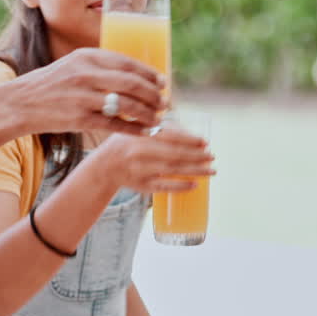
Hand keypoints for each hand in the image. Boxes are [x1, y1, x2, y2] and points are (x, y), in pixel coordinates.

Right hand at [10, 48, 169, 136]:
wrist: (20, 103)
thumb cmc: (52, 84)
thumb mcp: (74, 65)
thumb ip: (101, 67)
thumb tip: (136, 75)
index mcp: (87, 57)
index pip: (128, 63)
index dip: (149, 74)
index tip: (163, 83)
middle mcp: (86, 74)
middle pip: (132, 84)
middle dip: (153, 95)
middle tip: (165, 102)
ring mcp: (83, 97)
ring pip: (127, 105)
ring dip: (147, 113)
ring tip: (158, 118)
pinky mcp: (80, 119)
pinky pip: (115, 124)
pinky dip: (134, 129)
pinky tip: (146, 132)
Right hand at [99, 127, 214, 192]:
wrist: (104, 166)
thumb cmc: (128, 143)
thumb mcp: (138, 129)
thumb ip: (162, 129)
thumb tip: (193, 135)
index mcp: (141, 135)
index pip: (170, 136)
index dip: (189, 139)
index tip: (205, 142)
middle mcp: (140, 152)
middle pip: (174, 154)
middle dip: (197, 156)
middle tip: (212, 156)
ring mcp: (141, 170)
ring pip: (172, 170)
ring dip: (195, 171)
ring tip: (211, 171)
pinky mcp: (142, 186)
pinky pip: (164, 187)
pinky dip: (181, 186)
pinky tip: (196, 184)